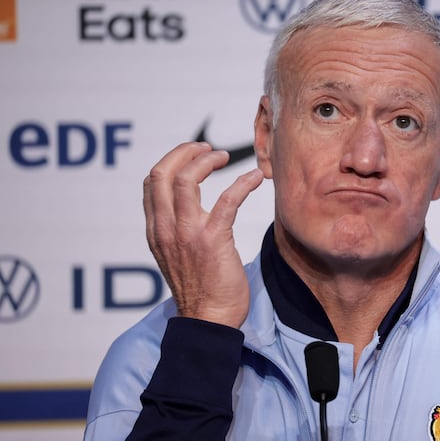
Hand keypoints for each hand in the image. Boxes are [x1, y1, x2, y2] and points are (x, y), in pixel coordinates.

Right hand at [143, 142, 263, 327]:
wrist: (208, 320)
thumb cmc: (200, 289)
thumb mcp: (175, 255)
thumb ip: (174, 230)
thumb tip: (185, 209)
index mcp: (156, 230)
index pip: (152, 182)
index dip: (172, 160)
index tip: (194, 156)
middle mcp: (166, 228)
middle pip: (162, 173)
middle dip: (185, 152)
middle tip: (209, 151)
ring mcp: (187, 233)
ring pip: (186, 180)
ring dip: (207, 161)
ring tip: (225, 158)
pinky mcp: (212, 240)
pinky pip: (227, 200)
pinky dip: (242, 183)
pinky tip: (255, 178)